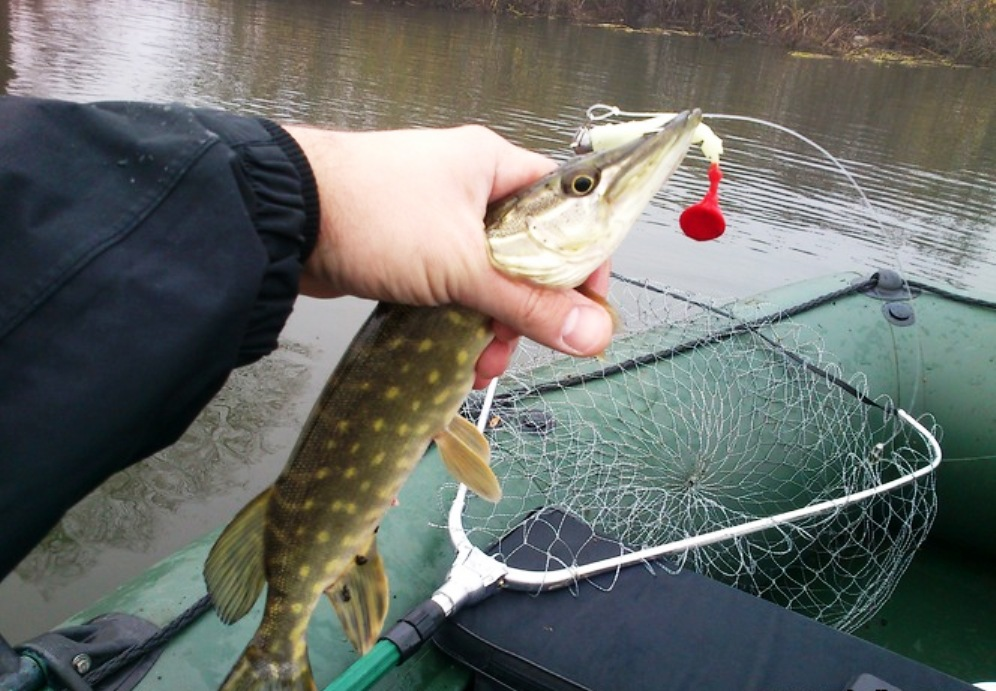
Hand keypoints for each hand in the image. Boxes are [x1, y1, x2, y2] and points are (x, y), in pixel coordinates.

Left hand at [283, 125, 613, 386]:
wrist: (283, 218)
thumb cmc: (376, 217)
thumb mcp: (464, 266)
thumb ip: (530, 304)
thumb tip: (593, 334)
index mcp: (494, 167)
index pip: (564, 208)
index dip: (582, 257)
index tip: (586, 307)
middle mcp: (469, 187)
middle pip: (526, 253)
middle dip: (526, 309)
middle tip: (518, 346)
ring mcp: (435, 219)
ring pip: (486, 278)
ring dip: (490, 325)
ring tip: (479, 365)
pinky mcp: (406, 250)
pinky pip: (450, 288)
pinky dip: (456, 321)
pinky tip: (453, 356)